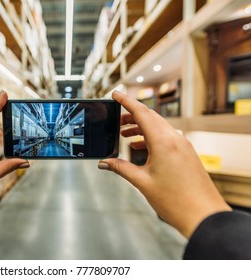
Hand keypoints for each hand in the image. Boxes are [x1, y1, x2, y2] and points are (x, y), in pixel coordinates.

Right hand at [98, 91, 230, 238]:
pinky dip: (151, 137)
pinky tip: (140, 147)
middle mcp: (175, 139)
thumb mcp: (142, 182)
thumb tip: (104, 162)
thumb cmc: (176, 200)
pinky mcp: (186, 153)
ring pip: (158, 127)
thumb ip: (121, 168)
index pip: (141, 113)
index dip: (126, 101)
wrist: (203, 215)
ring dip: (141, 127)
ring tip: (125, 134)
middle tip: (116, 118)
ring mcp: (183, 145)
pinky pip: (166, 137)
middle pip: (150, 117)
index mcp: (163, 142)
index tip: (115, 94)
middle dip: (131, 115)